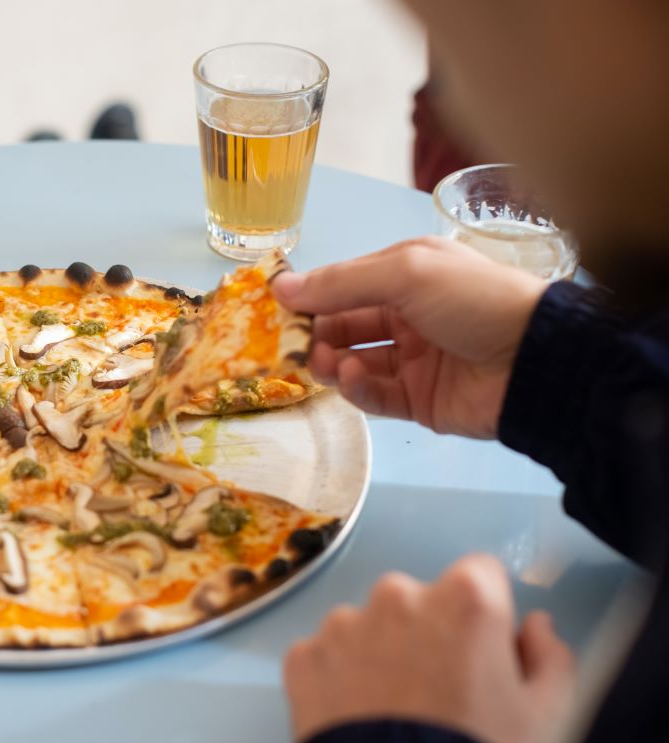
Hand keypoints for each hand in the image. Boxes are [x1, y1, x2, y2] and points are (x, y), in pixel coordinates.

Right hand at [274, 237, 545, 438]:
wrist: (535, 360)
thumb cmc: (472, 300)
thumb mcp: (406, 273)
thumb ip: (341, 282)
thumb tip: (280, 286)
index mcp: (408, 277)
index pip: (346, 286)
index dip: (311, 297)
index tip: (275, 310)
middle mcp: (408, 316)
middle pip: (345, 326)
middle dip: (316, 334)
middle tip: (291, 345)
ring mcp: (414, 361)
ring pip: (354, 362)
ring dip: (331, 361)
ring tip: (322, 362)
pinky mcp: (418, 401)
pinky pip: (375, 395)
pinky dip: (357, 389)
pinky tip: (351, 378)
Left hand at [284, 555, 574, 742]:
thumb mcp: (546, 718)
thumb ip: (549, 658)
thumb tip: (537, 630)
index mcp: (465, 599)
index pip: (481, 575)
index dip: (485, 614)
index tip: (483, 646)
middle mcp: (399, 597)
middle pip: (420, 599)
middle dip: (429, 632)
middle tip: (439, 690)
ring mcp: (344, 625)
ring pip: (369, 626)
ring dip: (380, 654)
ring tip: (396, 710)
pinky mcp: (304, 656)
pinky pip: (326, 656)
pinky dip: (338, 679)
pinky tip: (361, 717)